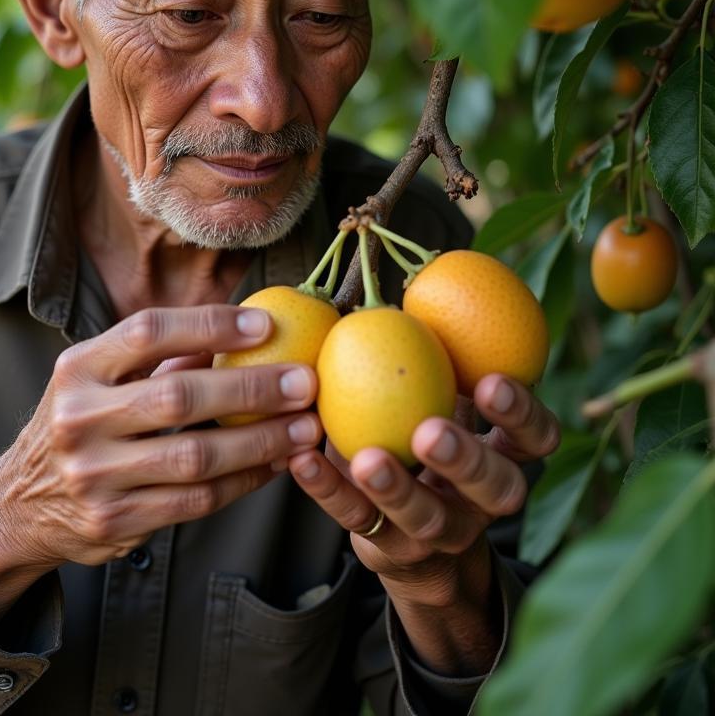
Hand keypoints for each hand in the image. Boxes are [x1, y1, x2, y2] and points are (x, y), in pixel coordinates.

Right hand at [0, 305, 321, 625]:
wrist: (19, 505)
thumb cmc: (76, 425)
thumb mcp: (95, 381)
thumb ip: (155, 358)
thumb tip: (237, 329)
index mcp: (77, 369)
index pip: (147, 333)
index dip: (209, 325)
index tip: (265, 325)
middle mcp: (80, 419)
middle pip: (179, 397)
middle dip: (253, 387)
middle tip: (305, 381)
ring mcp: (95, 475)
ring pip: (195, 456)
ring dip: (261, 441)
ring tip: (306, 428)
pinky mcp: (115, 520)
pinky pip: (196, 500)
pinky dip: (243, 481)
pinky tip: (275, 465)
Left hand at [286, 375, 559, 671]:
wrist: (423, 548)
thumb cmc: (433, 450)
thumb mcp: (452, 409)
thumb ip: (443, 367)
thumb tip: (410, 289)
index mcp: (505, 458)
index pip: (536, 440)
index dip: (522, 416)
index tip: (491, 382)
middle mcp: (480, 502)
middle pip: (493, 487)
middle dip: (466, 459)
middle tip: (433, 432)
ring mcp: (435, 531)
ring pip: (427, 518)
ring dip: (397, 489)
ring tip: (367, 459)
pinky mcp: (384, 545)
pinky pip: (356, 519)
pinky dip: (326, 489)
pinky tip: (301, 459)